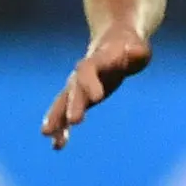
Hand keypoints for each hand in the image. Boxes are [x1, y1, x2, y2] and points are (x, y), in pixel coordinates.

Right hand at [42, 28, 152, 148]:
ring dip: (57, 118)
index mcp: (97, 60)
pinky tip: (57, 145)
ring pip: (64, 102)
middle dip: (73, 104)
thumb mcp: (138, 47)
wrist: (115, 40)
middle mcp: (82, 74)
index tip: (96, 99)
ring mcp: (78, 85)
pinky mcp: (79, 97)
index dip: (91, 83)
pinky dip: (62, 128)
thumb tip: (135, 52)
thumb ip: (136, 52)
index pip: (89, 70)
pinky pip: (67, 113)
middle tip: (74, 121)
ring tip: (47, 134)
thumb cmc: (129, 45)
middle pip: (74, 89)